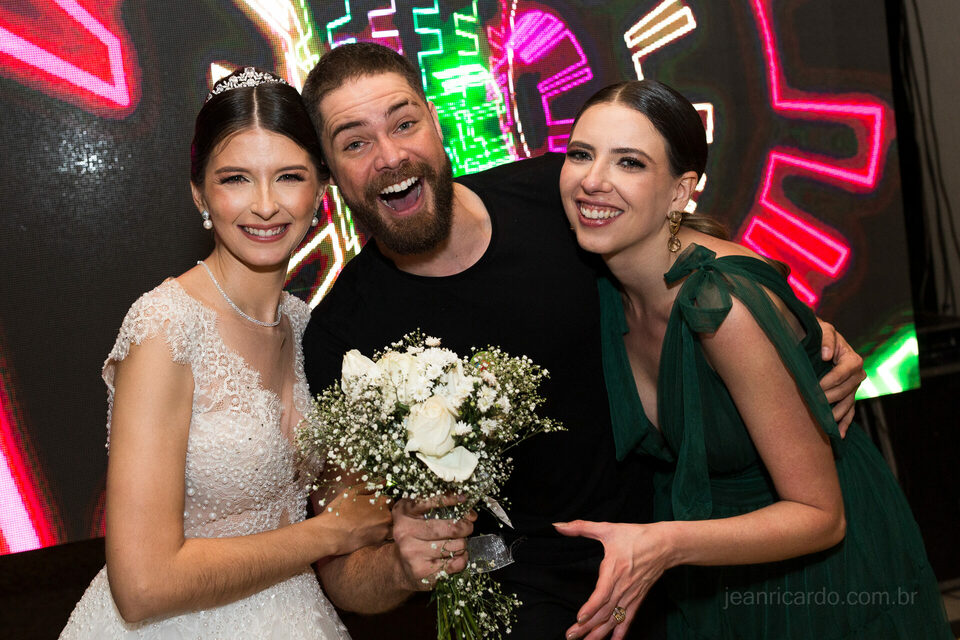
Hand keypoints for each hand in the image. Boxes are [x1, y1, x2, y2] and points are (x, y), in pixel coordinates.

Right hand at [323, 485, 392, 554]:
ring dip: (385, 523)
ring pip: (391, 524)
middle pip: (393, 512)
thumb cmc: (338, 511)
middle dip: (385, 512)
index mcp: (382, 501)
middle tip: (369, 515)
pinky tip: (369, 531)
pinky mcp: (379, 541)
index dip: (382, 501)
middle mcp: (387, 515)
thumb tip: (383, 481)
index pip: (390, 499)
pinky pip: (387, 535)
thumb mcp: (352, 492)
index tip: (374, 505)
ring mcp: (385, 529)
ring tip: (369, 524)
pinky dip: (381, 533)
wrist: (329, 534)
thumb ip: (370, 486)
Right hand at [391, 494, 475, 590]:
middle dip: (464, 527)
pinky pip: (455, 564)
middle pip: (449, 528)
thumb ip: (441, 508)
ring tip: (458, 544)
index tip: (462, 499)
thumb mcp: (420, 516)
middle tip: (467, 527)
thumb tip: (470, 514)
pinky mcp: (422, 571)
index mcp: (403, 514)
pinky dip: (462, 559)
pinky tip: (457, 557)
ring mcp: (413, 553)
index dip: (449, 500)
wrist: (402, 567)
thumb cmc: (416, 537)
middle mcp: (405, 533)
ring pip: (455, 546)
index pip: (430, 503)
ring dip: (463, 544)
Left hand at [555, 520, 672, 639]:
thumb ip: (581, 528)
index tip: (579, 618)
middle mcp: (623, 587)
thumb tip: (558, 526)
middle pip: (604, 611)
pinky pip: (628, 619)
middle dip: (587, 626)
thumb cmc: (635, 536)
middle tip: (571, 636)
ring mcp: (631, 595)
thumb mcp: (607, 528)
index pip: (602, 594)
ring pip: (614, 618)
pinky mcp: (637, 599)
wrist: (664, 545)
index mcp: (614, 571)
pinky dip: (621, 632)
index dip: (591, 608)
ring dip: (599, 633)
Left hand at [816, 319, 865, 436]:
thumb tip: (828, 355)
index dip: (830, 381)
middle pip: (845, 390)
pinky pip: (850, 411)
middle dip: (829, 398)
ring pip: (848, 403)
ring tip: (825, 424)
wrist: (818, 340)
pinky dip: (845, 423)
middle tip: (813, 405)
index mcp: (852, 358)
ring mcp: (854, 386)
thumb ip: (826, 339)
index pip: (843, 372)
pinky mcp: (849, 395)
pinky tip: (839, 434)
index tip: (816, 388)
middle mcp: (857, 374)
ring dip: (837, 414)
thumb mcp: (823, 330)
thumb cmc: (819, 334)